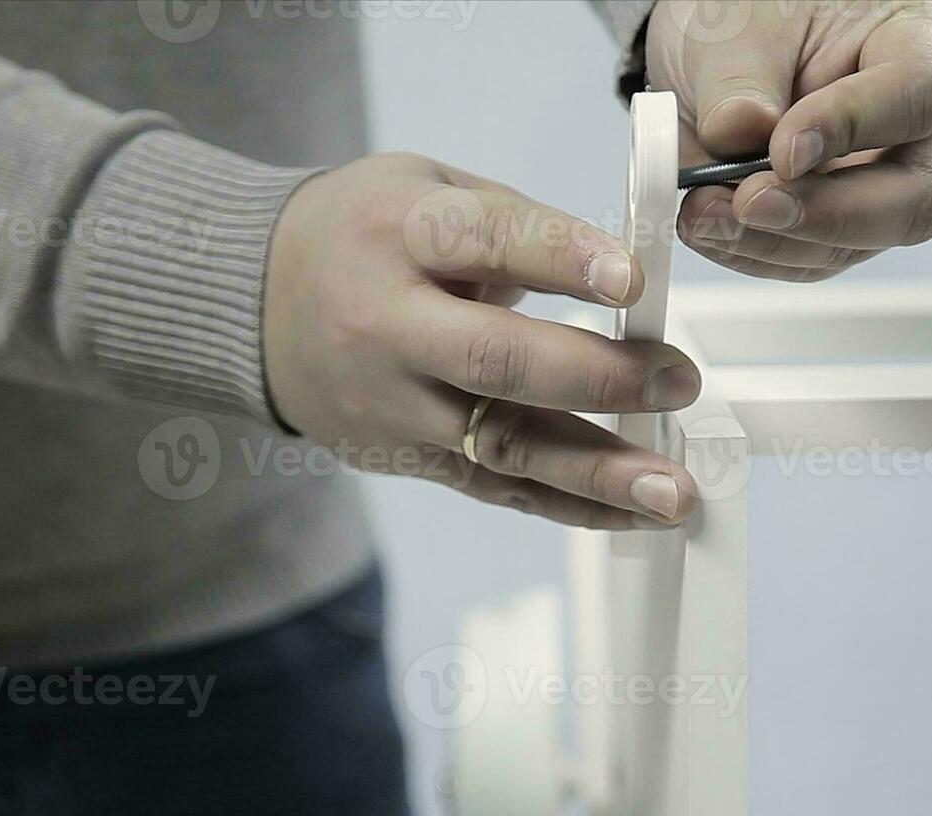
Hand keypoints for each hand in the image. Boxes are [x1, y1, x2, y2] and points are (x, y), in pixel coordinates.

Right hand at [262, 152, 701, 528]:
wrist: (255, 300)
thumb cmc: (366, 233)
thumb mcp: (427, 187)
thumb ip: (514, 223)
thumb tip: (621, 273)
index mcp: (399, 233)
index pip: (483, 242)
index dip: (560, 258)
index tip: (633, 275)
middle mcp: (388, 325)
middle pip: (494, 360)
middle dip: (596, 378)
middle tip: (676, 382)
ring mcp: (394, 403)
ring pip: (500, 445)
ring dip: (596, 473)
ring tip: (671, 492)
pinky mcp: (405, 455)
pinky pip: (494, 488)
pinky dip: (568, 505)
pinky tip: (633, 513)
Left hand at [648, 0, 931, 280]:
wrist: (726, 45)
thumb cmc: (762, 12)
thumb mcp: (741, 24)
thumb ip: (740, 78)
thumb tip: (737, 133)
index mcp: (930, 47)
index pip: (918, 95)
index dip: (852, 127)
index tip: (784, 149)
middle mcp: (928, 131)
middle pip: (916, 199)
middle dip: (825, 214)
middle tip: (751, 203)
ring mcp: (889, 188)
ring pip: (857, 245)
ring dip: (772, 241)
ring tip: (704, 212)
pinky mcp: (843, 227)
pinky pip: (809, 259)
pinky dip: (753, 251)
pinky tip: (711, 225)